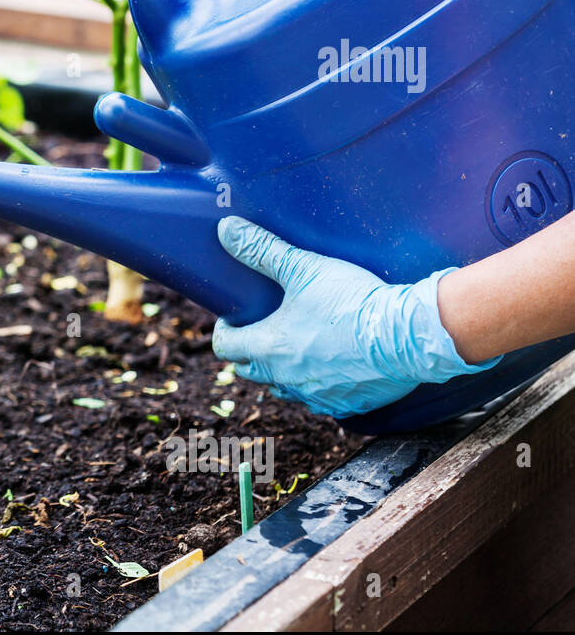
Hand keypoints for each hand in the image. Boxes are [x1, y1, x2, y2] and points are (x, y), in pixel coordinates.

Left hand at [211, 217, 498, 419]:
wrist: (409, 334)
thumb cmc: (353, 300)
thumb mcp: (303, 268)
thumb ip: (262, 250)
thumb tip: (226, 229)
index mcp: (268, 347)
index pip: (225, 347)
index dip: (225, 330)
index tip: (236, 316)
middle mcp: (285, 378)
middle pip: (249, 371)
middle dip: (249, 351)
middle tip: (264, 328)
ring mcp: (316, 396)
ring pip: (283, 388)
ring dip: (282, 371)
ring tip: (297, 346)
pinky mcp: (347, 405)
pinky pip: (320, 400)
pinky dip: (318, 384)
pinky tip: (331, 365)